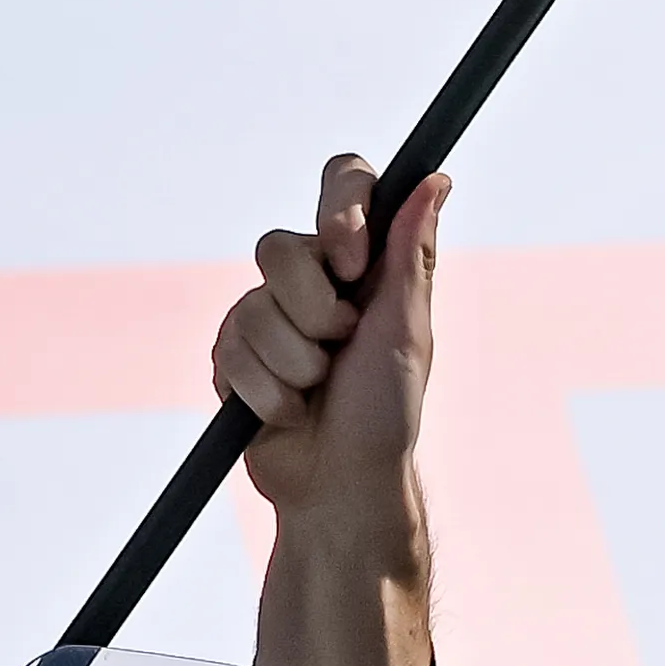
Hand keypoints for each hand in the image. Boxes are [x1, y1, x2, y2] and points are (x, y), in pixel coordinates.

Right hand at [227, 155, 447, 665]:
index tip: (351, 261)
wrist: (339, 486)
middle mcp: (314, 280)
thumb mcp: (407, 331)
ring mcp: (268, 317)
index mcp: (365, 264)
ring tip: (317, 393)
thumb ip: (411, 254)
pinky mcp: (234, 356)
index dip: (338, 210)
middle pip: (278, 246)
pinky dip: (263, 390)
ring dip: (291, 363)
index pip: (343, 182)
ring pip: (251, 306)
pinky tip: (286, 412)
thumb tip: (436, 179)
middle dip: (312, 311)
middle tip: (341, 348)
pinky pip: (228, 351)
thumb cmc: (387, 413)